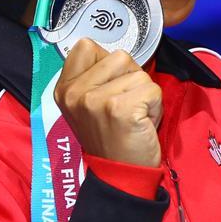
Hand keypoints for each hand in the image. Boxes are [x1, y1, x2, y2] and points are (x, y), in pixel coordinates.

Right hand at [54, 39, 162, 166]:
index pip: (86, 46)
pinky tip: (142, 124)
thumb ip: (96, 76)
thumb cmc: (111, 138)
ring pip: (140, 73)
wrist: (119, 175)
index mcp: (64, 88)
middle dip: (131, 79)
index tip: (111, 86)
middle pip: (120, 56)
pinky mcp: (119, 108)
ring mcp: (95, 100)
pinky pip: (153, 90)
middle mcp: (75, 92)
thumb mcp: (89, 104)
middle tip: (125, 107)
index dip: (108, 62)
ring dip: (145, 94)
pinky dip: (155, 107)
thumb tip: (117, 56)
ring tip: (133, 116)